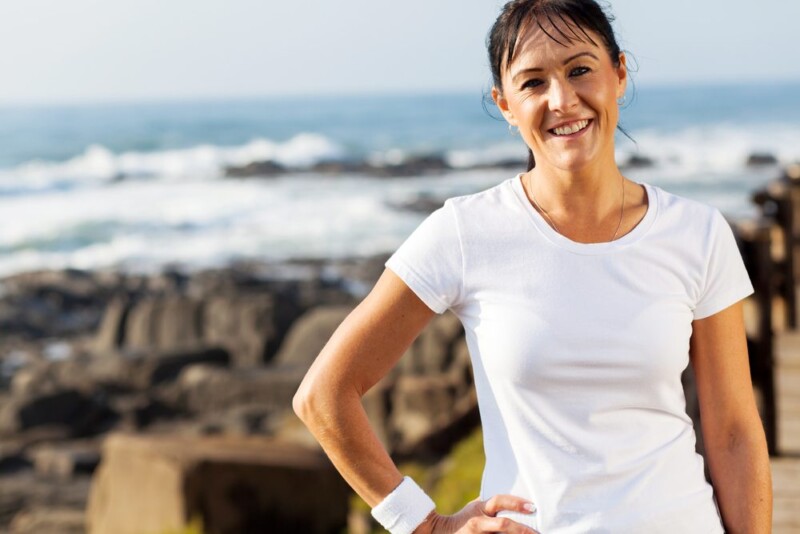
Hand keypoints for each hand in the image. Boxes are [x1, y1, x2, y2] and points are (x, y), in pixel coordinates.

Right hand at [414, 495, 538, 532]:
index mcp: (480, 508)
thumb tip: (514, 494)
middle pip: (503, 525)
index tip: (532, 507)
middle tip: (538, 533)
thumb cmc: (465, 518)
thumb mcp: (476, 506)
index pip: (499, 501)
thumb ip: (491, 503)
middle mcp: (479, 523)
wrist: (442, 532)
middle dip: (522, 529)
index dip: (516, 503)